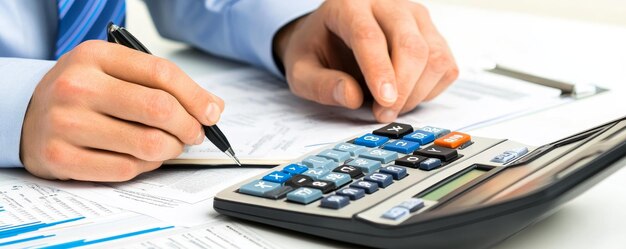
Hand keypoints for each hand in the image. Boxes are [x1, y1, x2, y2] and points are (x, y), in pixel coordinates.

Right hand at [21, 41, 223, 180]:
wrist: (28, 114)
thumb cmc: (83, 92)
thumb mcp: (115, 71)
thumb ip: (163, 84)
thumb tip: (213, 108)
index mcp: (95, 56)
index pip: (161, 73)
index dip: (196, 97)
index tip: (211, 113)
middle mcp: (77, 87)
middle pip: (159, 109)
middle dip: (189, 127)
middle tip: (193, 133)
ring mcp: (66, 124)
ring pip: (147, 144)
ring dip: (170, 149)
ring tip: (167, 145)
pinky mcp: (61, 158)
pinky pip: (125, 170)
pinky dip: (145, 166)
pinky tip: (142, 157)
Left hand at [274, 0, 458, 122]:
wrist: (331, 35)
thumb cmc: (317, 49)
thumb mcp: (301, 70)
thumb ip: (320, 84)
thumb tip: (351, 96)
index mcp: (350, 4)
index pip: (369, 36)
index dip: (379, 71)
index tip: (384, 102)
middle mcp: (388, 4)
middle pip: (410, 45)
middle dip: (402, 89)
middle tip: (384, 115)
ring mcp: (415, 17)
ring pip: (434, 56)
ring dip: (416, 92)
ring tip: (390, 108)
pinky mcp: (432, 33)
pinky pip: (445, 66)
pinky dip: (429, 89)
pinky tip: (405, 94)